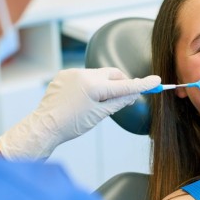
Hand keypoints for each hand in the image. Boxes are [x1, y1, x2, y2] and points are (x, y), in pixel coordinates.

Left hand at [0, 67, 160, 159]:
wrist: (44, 126)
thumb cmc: (71, 125)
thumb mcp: (99, 115)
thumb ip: (118, 102)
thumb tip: (133, 94)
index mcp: (93, 86)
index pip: (124, 85)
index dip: (141, 84)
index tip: (155, 80)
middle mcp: (83, 75)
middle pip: (112, 74)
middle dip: (121, 83)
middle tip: (125, 96)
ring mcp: (72, 73)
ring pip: (98, 74)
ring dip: (104, 84)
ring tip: (97, 101)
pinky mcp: (63, 74)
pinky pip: (83, 75)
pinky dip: (89, 83)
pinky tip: (83, 98)